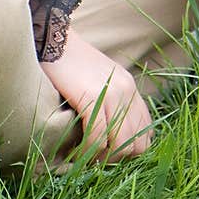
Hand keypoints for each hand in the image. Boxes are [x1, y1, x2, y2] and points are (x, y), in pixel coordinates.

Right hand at [41, 30, 152, 162]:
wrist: (53, 38)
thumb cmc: (70, 63)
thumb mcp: (100, 81)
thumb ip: (111, 102)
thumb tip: (110, 137)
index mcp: (130, 88)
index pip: (145, 133)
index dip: (128, 151)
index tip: (107, 154)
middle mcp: (127, 91)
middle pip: (136, 145)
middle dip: (116, 159)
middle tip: (95, 159)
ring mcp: (111, 94)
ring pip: (119, 145)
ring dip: (102, 158)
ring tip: (85, 157)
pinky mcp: (90, 97)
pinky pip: (97, 136)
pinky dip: (87, 150)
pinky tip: (76, 151)